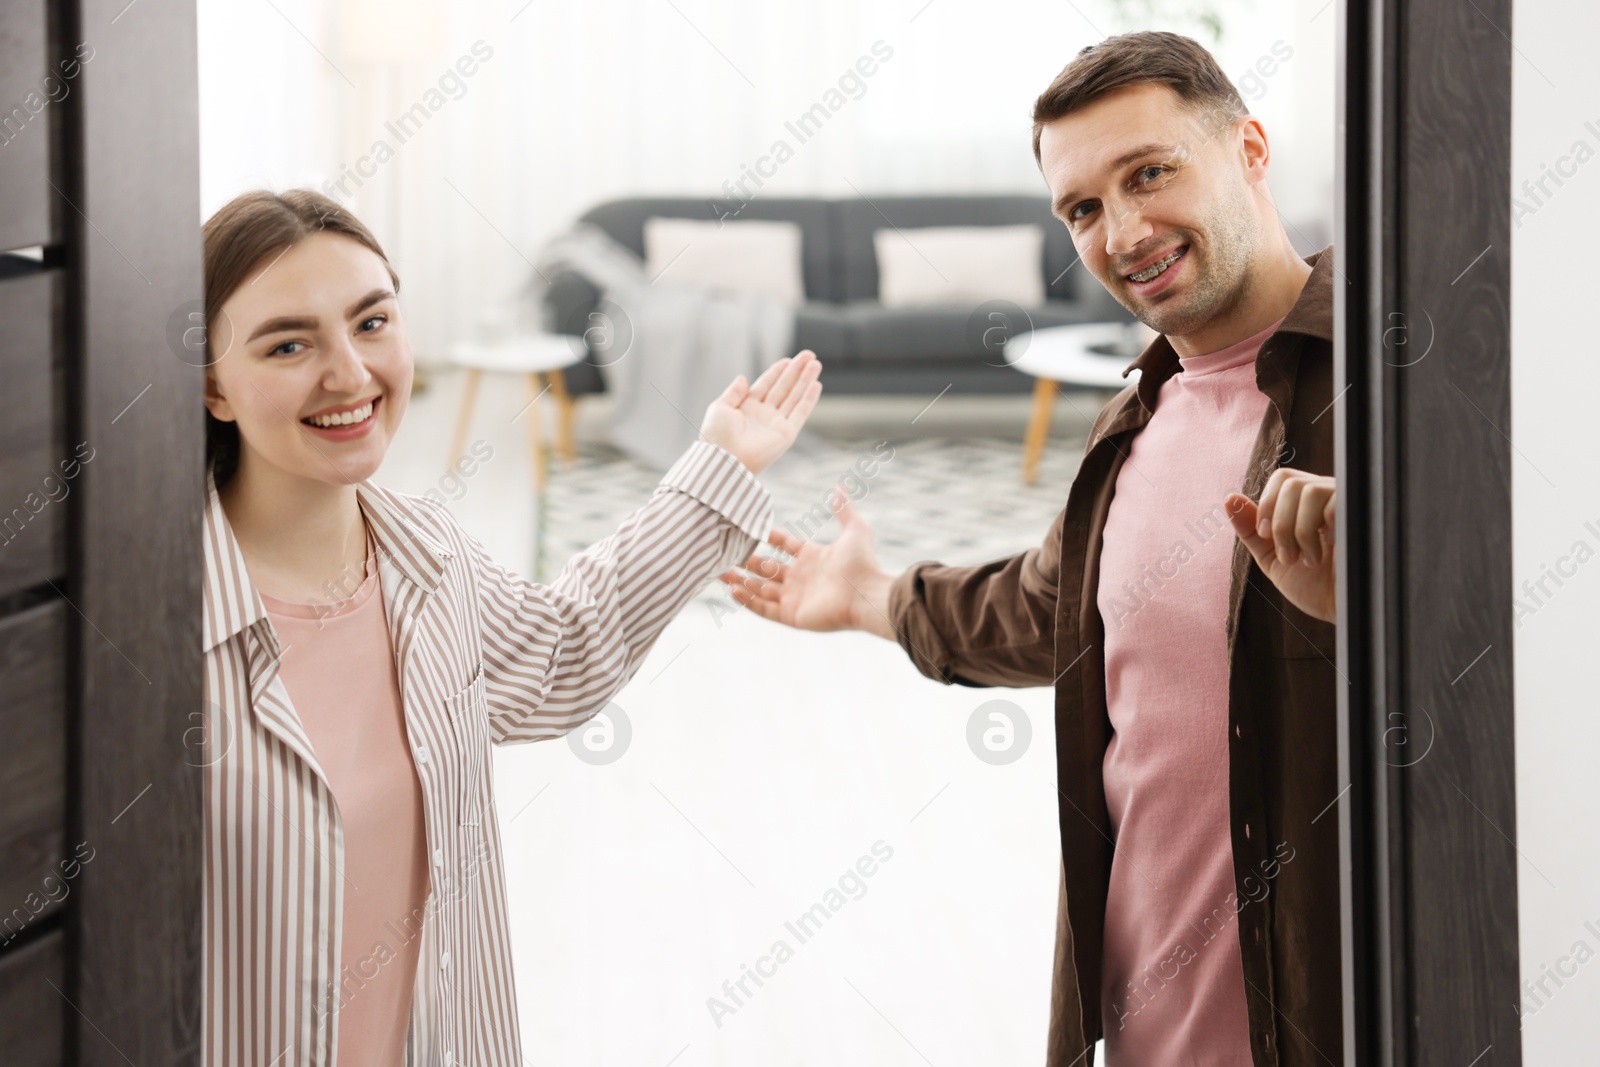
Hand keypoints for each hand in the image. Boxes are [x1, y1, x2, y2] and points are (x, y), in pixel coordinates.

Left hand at [699, 349, 823, 473]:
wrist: (724, 459)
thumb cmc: (717, 436)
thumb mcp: (720, 407)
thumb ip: (733, 392)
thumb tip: (743, 378)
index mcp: (747, 407)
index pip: (766, 384)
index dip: (778, 371)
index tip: (789, 359)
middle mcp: (763, 415)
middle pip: (784, 388)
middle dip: (796, 371)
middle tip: (809, 355)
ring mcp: (776, 424)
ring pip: (794, 397)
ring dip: (805, 381)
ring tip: (816, 364)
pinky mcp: (786, 435)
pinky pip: (800, 413)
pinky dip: (808, 399)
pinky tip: (815, 385)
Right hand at [718, 487, 896, 637]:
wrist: (865, 594)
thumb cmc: (862, 563)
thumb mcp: (854, 530)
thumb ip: (844, 509)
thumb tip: (841, 487)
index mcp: (813, 558)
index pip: (784, 546)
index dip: (768, 538)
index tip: (748, 529)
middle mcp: (801, 578)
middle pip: (767, 569)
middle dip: (745, 562)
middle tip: (723, 554)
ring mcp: (795, 598)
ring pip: (760, 589)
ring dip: (740, 581)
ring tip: (719, 572)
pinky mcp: (792, 616)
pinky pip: (764, 608)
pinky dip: (748, 600)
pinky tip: (733, 589)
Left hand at [1225, 467, 1336, 622]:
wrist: (1345, 610)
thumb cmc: (1315, 586)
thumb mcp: (1272, 558)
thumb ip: (1251, 531)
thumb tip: (1230, 500)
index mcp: (1307, 505)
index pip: (1282, 478)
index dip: (1267, 504)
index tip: (1265, 535)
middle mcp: (1328, 497)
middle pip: (1291, 483)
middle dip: (1280, 524)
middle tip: (1289, 557)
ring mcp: (1347, 503)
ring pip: (1309, 491)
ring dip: (1300, 532)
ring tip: (1310, 560)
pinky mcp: (1364, 513)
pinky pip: (1336, 501)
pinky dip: (1325, 528)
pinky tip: (1333, 546)